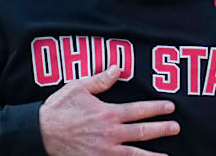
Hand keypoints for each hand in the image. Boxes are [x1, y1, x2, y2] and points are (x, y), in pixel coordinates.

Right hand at [39, 65, 179, 155]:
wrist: (39, 133)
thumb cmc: (58, 109)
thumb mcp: (78, 87)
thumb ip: (101, 79)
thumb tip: (118, 68)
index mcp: (108, 113)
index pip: (139, 110)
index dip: (157, 109)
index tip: (171, 107)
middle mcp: (110, 134)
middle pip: (142, 132)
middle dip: (161, 129)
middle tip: (176, 128)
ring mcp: (104, 151)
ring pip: (134, 154)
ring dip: (152, 155)